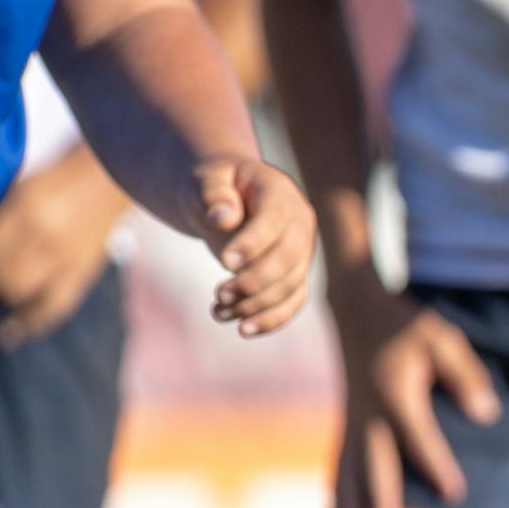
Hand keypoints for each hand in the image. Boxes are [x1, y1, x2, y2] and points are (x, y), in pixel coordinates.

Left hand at [0, 153, 123, 347]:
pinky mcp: (82, 273)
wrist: (113, 179)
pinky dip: (30, 323)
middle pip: (1, 275)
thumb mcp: (22, 189)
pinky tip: (11, 335)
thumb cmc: (61, 177)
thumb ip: (2, 220)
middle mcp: (48, 240)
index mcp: (29, 212)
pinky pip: (54, 307)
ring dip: (3, 295)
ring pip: (21, 294)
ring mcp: (68, 261)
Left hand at [183, 155, 314, 337]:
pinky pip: (294, 301)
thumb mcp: (206, 178)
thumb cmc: (215, 184)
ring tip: (218, 312)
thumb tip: (223, 219)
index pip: (274, 221)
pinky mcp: (296, 273)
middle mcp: (300, 224)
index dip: (253, 244)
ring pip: (291, 285)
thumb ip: (212, 192)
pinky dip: (272, 319)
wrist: (229, 195)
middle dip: (255, 282)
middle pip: (289, 259)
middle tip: (219, 295)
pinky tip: (242, 329)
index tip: (225, 262)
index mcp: (280, 193)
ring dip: (256, 305)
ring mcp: (302, 251)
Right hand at [329, 266, 500, 507]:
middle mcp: (369, 413)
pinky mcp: (349, 423)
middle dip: (382, 497)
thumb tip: (486, 414)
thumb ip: (465, 375)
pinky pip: (342, 462)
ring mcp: (354, 420)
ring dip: (352, 503)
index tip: (456, 495)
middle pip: (376, 462)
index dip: (437, 465)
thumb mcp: (443, 340)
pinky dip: (339, 489)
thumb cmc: (408, 327)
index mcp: (395, 395)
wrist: (356, 310)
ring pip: (351, 468)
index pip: (419, 437)